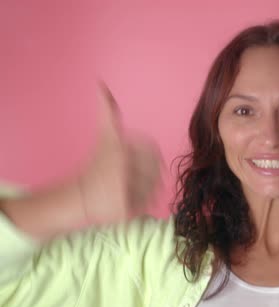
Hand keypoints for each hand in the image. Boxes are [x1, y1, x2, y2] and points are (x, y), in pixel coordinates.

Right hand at [77, 84, 162, 224]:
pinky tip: (126, 201)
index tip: (132, 162)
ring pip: (154, 189)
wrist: (80, 198)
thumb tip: (100, 83)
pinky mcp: (125, 210)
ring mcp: (124, 190)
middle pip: (156, 171)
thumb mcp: (105, 135)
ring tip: (126, 190)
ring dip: (145, 190)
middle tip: (129, 179)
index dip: (147, 157)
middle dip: (147, 175)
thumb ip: (107, 110)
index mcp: (122, 149)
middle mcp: (124, 169)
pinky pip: (148, 205)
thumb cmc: (96, 165)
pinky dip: (141, 204)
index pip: (153, 152)